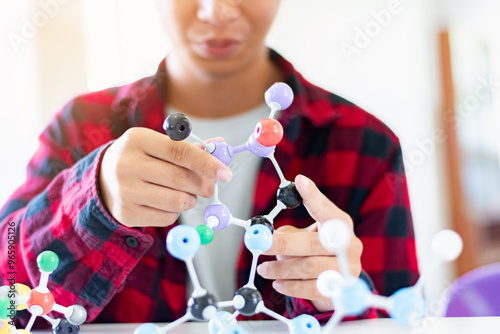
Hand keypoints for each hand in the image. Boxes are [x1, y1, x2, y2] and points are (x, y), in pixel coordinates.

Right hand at [98, 127, 231, 227]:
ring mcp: (124, 191)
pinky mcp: (126, 213)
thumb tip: (221, 148)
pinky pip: (167, 217)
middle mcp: (127, 164)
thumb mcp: (159, 144)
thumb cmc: (142, 158)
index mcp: (138, 139)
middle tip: (209, 187)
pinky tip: (167, 202)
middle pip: (181, 179)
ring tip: (185, 193)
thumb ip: (190, 147)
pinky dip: (175, 212)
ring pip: (177, 201)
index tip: (225, 174)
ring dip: (190, 199)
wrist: (103, 179)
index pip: (180, 152)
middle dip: (203, 185)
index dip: (207, 164)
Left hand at [257, 174, 362, 311]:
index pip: (326, 209)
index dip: (313, 197)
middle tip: (260, 244)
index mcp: (341, 224)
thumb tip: (265, 235)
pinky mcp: (341, 290)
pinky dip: (291, 287)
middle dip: (283, 243)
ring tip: (263, 269)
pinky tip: (277, 283)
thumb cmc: (314, 251)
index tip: (299, 181)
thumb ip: (288, 233)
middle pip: (313, 243)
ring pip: (309, 268)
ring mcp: (348, 269)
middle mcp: (349, 245)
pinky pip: (311, 289)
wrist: (336, 281)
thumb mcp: (305, 236)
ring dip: (281, 268)